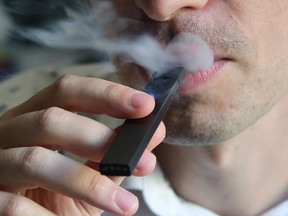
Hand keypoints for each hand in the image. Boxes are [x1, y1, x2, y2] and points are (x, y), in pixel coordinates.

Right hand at [0, 75, 165, 215]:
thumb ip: (117, 154)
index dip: (107, 93)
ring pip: (35, 161)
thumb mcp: (90, 172)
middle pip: (51, 119)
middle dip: (97, 137)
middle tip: (137, 159)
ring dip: (87, 182)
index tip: (145, 105)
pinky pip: (13, 205)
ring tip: (124, 204)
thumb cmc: (58, 195)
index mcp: (35, 118)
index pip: (67, 91)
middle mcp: (11, 132)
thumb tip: (155, 133)